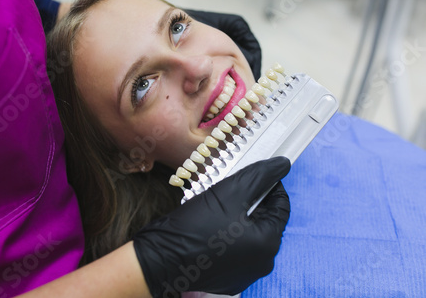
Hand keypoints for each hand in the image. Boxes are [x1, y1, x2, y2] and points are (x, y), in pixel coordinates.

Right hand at [133, 157, 290, 296]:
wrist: (159, 259)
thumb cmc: (194, 228)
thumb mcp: (229, 192)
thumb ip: (259, 176)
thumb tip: (282, 165)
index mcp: (268, 243)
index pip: (281, 205)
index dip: (268, 184)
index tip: (252, 173)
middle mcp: (262, 262)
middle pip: (264, 219)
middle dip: (249, 200)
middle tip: (228, 188)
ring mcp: (244, 272)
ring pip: (248, 232)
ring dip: (237, 215)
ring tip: (216, 204)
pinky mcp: (228, 276)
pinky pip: (235, 246)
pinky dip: (227, 232)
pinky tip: (210, 223)